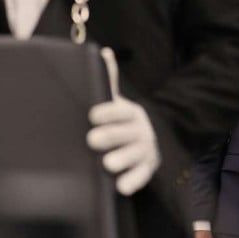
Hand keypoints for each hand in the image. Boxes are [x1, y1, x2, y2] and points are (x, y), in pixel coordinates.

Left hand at [87, 48, 160, 195]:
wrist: (147, 145)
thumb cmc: (122, 123)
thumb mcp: (116, 103)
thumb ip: (108, 81)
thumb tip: (104, 52)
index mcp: (131, 113)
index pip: (121, 111)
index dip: (107, 113)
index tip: (91, 115)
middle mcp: (141, 131)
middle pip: (126, 133)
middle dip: (111, 136)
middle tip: (92, 139)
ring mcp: (145, 151)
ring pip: (135, 155)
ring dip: (121, 159)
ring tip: (107, 164)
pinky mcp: (147, 169)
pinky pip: (142, 176)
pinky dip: (132, 181)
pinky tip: (121, 186)